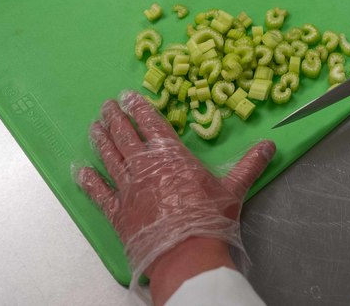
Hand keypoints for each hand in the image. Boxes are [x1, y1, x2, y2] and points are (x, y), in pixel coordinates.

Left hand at [76, 91, 275, 292]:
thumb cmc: (210, 219)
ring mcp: (128, 188)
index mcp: (172, 156)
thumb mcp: (234, 188)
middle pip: (126, 136)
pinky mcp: (117, 212)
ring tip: (94, 126)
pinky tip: (80, 169)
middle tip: (107, 106)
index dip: (140, 107)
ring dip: (101, 140)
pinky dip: (88, 180)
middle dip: (116, 118)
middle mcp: (145, 166)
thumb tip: (270, 146)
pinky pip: (98, 192)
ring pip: (110, 157)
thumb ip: (249, 164)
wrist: (185, 253)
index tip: (129, 96)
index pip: (153, 124)